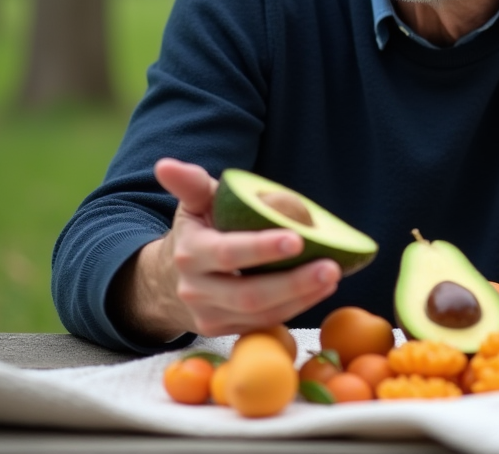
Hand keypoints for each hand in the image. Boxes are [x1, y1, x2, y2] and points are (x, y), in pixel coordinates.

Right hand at [111, 158, 340, 342]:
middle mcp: (196, 289)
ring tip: (332, 277)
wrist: (169, 280)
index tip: (297, 239)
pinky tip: (320, 290)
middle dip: (292, 283)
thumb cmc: (197, 231)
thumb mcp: (194, 205)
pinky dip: (295, 308)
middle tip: (330, 267)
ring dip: (301, 297)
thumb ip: (190, 184)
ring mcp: (208, 316)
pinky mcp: (222, 332)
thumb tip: (166, 165)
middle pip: (248, 294)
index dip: (262, 249)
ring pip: (260, 314)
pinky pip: (263, 323)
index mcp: (190, 252)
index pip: (228, 253)